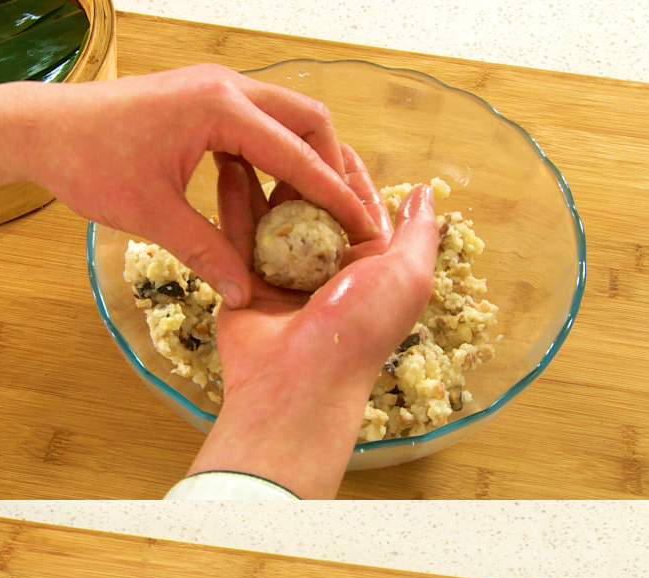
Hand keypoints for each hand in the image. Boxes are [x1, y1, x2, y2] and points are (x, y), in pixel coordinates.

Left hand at [0, 64, 376, 306]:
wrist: (42, 128)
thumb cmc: (89, 163)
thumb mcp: (152, 216)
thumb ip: (205, 252)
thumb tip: (244, 294)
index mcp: (220, 109)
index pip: (299, 153)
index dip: (336, 194)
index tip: (364, 226)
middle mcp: (226, 88)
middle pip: (309, 120)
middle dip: (332, 167)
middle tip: (342, 217)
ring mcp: (215, 90)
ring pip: (286, 119)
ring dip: (304, 161)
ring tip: (312, 212)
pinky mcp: (203, 101)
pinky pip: (258, 126)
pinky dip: (274, 158)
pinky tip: (270, 198)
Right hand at [186, 146, 438, 498]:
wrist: (298, 382)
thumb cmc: (361, 327)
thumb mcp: (409, 275)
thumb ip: (418, 232)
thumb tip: (424, 192)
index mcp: (369, 266)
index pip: (357, 204)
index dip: (344, 169)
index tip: (326, 132)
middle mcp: (326, 268)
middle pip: (311, 206)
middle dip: (298, 167)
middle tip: (279, 124)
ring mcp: (284, 275)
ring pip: (272, 215)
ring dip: (263, 177)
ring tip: (247, 133)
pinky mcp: (245, 281)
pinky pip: (238, 234)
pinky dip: (233, 201)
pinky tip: (225, 163)